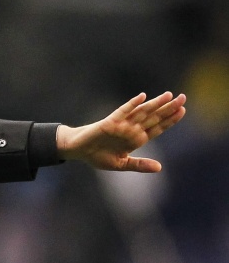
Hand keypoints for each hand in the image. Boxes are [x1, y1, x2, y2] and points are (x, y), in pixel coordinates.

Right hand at [57, 92, 186, 171]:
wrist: (78, 151)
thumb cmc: (98, 156)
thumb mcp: (121, 164)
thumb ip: (139, 165)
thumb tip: (160, 168)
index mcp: (136, 140)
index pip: (157, 127)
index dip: (170, 120)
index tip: (183, 111)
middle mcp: (131, 130)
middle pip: (154, 117)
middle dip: (169, 108)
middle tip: (183, 97)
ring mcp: (121, 125)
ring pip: (142, 112)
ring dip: (155, 104)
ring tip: (169, 95)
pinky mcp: (110, 122)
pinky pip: (123, 111)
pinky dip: (132, 104)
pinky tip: (142, 97)